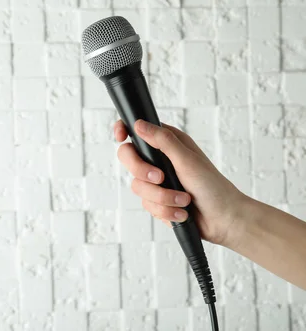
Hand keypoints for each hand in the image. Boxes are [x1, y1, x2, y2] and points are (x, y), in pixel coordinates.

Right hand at [115, 119, 247, 246]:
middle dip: (143, 172)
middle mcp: (159, 160)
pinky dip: (165, 210)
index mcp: (167, 143)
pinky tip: (182, 212)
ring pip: (138, 187)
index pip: (136, 131)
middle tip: (160, 178)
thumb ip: (162, 140)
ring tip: (184, 200)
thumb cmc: (213, 186)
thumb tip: (139, 124)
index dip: (124, 131)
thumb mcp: (187, 159)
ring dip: (163, 197)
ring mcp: (156, 181)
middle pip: (129, 159)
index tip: (121, 137)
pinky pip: (147, 205)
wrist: (223, 219)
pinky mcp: (157, 201)